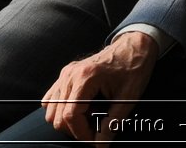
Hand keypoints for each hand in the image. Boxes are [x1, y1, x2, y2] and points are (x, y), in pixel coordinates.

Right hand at [42, 31, 159, 141]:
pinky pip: (52, 98)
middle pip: (57, 116)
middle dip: (76, 129)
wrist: (134, 47)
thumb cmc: (133, 68)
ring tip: (91, 115)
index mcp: (86, 78)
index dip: (81, 134)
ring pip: (52, 109)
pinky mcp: (66, 74)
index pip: (70, 116)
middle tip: (95, 129)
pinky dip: (63, 109)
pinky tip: (83, 107)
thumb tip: (101, 144)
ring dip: (69, 120)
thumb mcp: (128, 98)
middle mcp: (71, 75)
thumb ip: (112, 124)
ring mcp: (66, 73)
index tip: (95, 139)